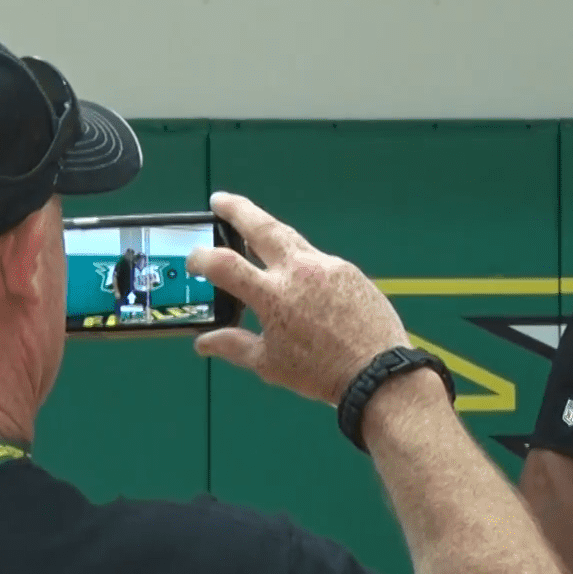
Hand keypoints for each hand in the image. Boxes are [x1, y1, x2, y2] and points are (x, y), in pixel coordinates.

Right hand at [187, 192, 410, 405]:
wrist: (378, 371)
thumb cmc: (321, 372)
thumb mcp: (269, 364)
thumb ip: (234, 346)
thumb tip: (204, 342)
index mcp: (273, 296)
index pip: (225, 264)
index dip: (202, 257)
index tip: (195, 260)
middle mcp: (298, 271)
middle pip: (261, 227)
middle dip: (236, 210)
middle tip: (220, 200)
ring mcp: (326, 266)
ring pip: (291, 239)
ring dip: (269, 233)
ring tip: (254, 232)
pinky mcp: (348, 270)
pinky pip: (317, 260)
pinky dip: (301, 263)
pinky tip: (298, 276)